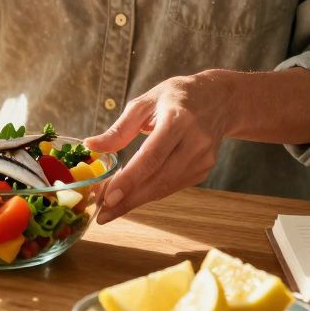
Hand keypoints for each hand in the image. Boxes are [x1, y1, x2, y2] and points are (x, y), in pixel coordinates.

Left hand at [83, 71, 235, 223]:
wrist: (219, 99)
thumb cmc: (175, 97)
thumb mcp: (145, 103)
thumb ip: (119, 129)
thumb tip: (91, 146)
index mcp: (179, 119)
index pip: (152, 156)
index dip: (130, 180)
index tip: (108, 198)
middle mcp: (195, 141)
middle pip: (158, 178)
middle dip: (128, 199)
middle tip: (102, 214)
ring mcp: (203, 159)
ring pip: (165, 187)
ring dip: (137, 199)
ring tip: (110, 207)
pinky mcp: (204, 170)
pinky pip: (172, 186)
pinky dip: (150, 192)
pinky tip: (132, 194)